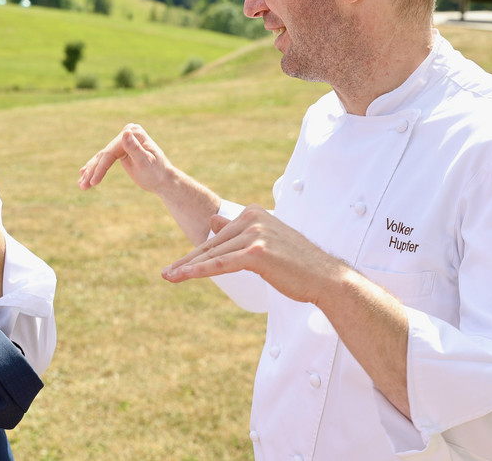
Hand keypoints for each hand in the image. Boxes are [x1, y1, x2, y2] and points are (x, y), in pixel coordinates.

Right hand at [78, 123, 174, 194]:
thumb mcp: (146, 162)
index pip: (111, 152)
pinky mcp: (120, 151)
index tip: (93, 182)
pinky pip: (104, 160)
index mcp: (133, 133)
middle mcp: (127, 134)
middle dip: (93, 171)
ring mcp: (122, 142)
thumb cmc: (157, 172)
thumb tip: (125, 132)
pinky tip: (84, 174)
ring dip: (90, 171)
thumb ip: (135, 148)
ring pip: (101, 157)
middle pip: (104, 154)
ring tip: (81, 185)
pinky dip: (95, 169)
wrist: (163, 180)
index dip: (100, 167)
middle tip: (83, 186)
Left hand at [161, 205, 332, 304]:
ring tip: (169, 277)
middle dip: (187, 261)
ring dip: (187, 268)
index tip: (178, 266)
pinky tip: (184, 276)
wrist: (324, 277)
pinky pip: (221, 264)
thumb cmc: (297, 263)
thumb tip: (213, 222)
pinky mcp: (256, 253)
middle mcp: (252, 219)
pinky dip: (200, 271)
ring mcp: (254, 234)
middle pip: (212, 245)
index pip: (218, 237)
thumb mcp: (265, 240)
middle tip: (166, 273)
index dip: (197, 254)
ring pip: (213, 255)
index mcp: (254, 213)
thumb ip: (239, 230)